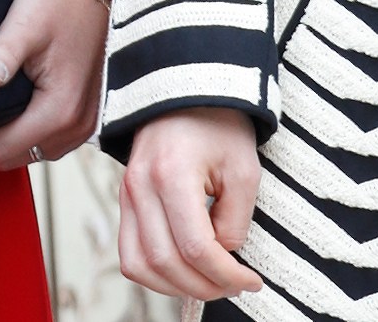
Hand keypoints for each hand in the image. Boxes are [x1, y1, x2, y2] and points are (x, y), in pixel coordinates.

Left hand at [0, 0, 122, 172]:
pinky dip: (32, 128)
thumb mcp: (24, 24)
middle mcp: (79, 125)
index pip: (3, 152)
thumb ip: (3, 54)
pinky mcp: (90, 110)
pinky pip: (54, 137)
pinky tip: (18, 103)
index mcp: (60, 109)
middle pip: (19, 157)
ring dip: (12, 136)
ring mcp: (88, 121)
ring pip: (37, 150)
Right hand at [119, 105, 265, 300]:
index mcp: (171, 174)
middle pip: (166, 262)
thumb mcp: (243, 170)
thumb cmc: (217, 122)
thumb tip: (223, 256)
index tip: (251, 280)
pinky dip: (155, 273)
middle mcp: (140, 187)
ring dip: (176, 286)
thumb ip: (235, 220)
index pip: (196, 247)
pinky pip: (130, 252)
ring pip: (140, 266)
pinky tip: (184, 271)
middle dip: (205, 286)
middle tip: (234, 285)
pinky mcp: (125, 200)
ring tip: (208, 283)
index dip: (227, 274)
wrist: (186, 90)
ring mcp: (126, 193)